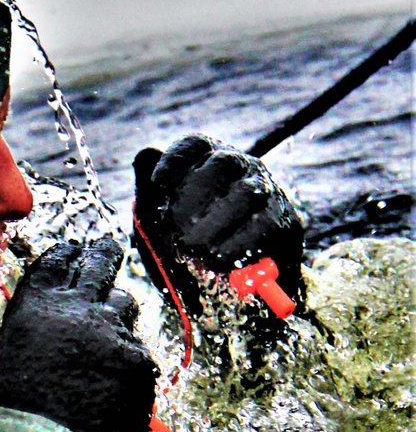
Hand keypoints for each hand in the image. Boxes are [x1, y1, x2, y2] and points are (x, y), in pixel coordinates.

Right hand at [0, 238, 157, 431]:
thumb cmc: (15, 413)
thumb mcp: (1, 358)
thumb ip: (25, 329)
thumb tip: (38, 320)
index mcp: (37, 306)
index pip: (58, 260)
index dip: (69, 252)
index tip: (76, 249)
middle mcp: (76, 309)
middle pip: (97, 265)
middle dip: (103, 254)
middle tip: (107, 248)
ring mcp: (112, 333)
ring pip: (122, 304)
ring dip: (115, 313)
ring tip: (106, 333)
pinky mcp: (138, 360)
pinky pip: (136, 349)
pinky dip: (127, 361)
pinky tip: (113, 382)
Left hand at [132, 136, 303, 315]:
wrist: (233, 285)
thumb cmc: (189, 246)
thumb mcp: (160, 223)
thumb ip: (150, 192)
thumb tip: (146, 155)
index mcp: (208, 162)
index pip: (195, 145)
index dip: (175, 161)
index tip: (157, 184)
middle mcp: (242, 169)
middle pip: (224, 163)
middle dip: (194, 197)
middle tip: (176, 231)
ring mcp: (266, 192)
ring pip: (247, 193)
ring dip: (216, 225)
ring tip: (195, 250)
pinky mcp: (285, 221)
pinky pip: (266, 226)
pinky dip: (239, 245)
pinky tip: (219, 261)